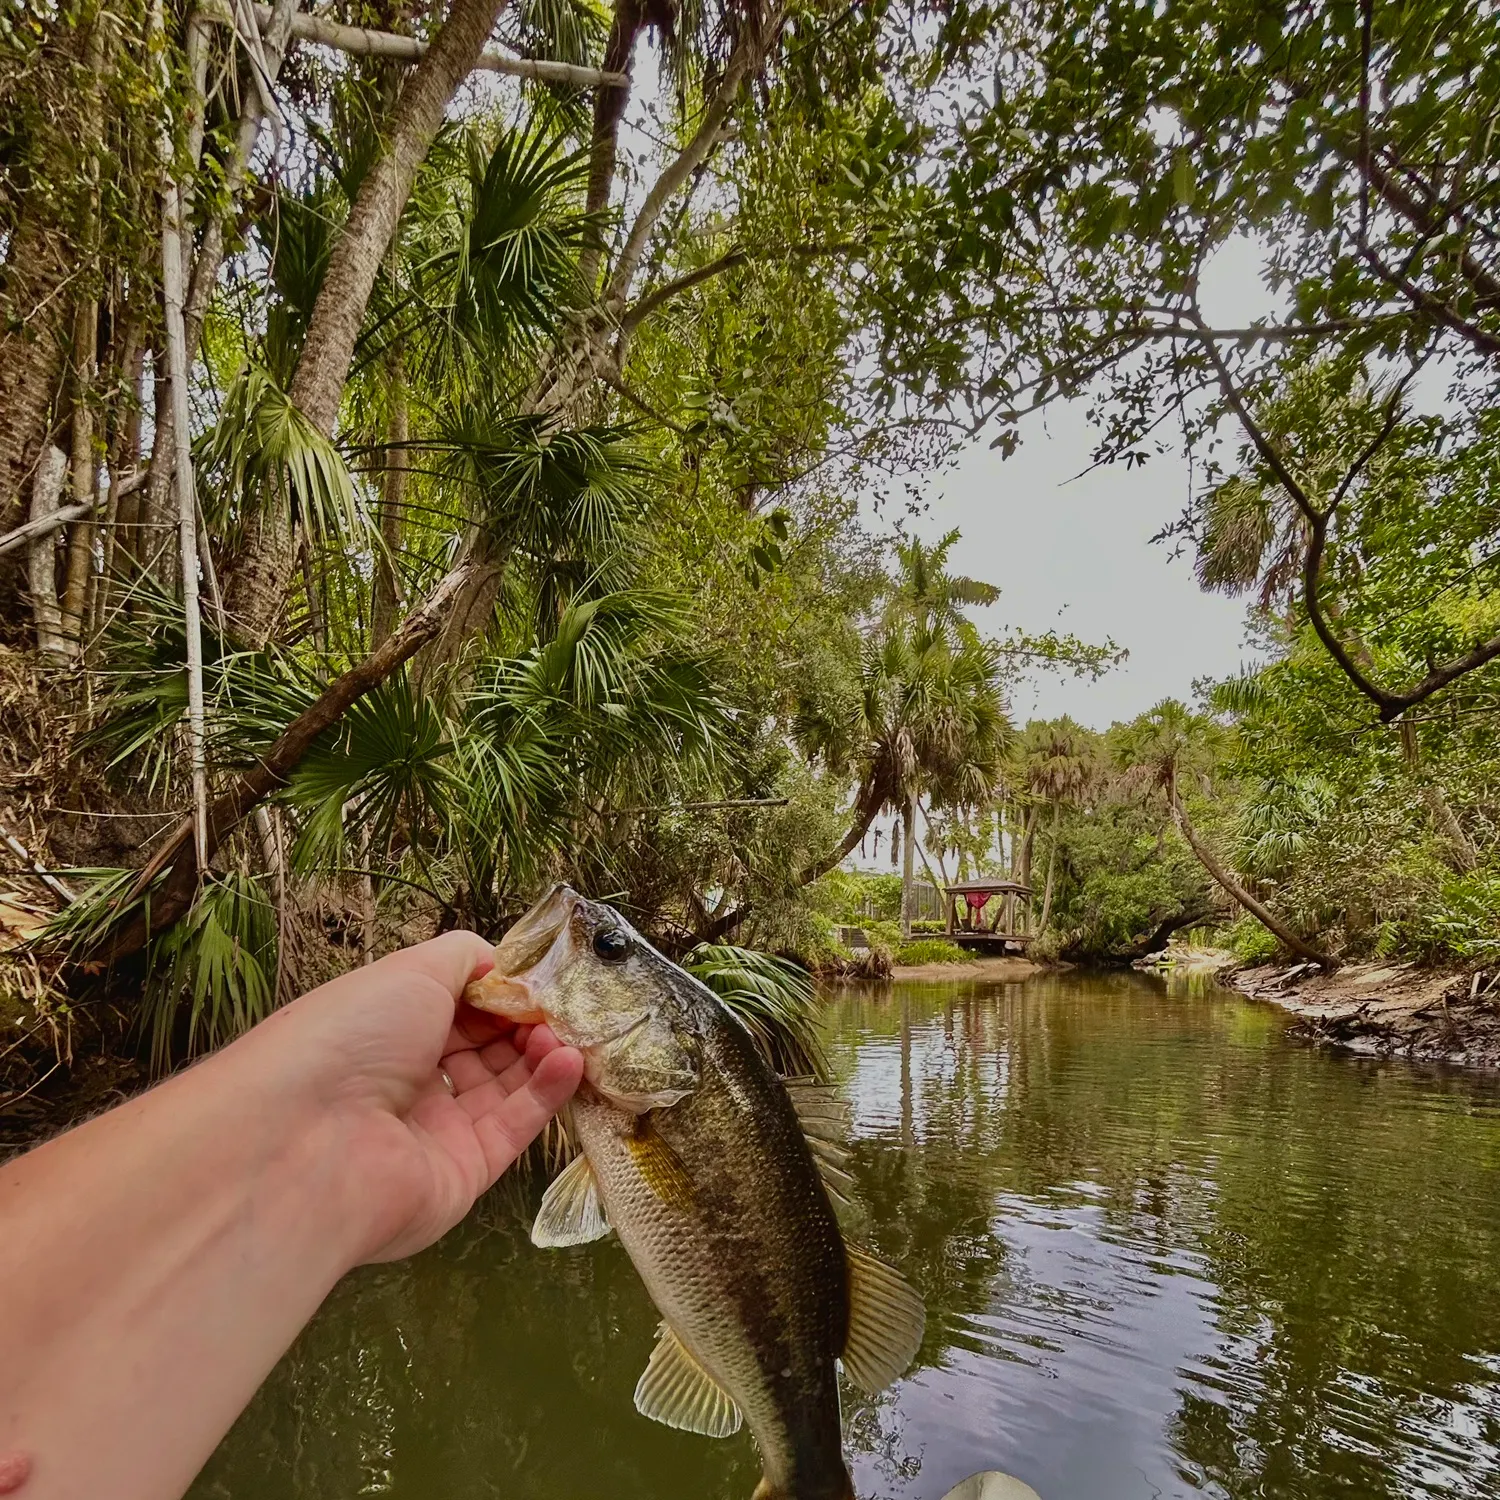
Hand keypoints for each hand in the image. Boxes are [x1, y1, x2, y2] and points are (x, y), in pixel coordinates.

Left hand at [239, 930, 583, 1264]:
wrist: (310, 1144)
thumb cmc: (352, 1038)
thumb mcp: (410, 970)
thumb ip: (464, 957)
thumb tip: (500, 961)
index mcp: (385, 1031)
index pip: (455, 1007)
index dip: (497, 990)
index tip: (536, 978)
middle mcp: (407, 1081)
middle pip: (483, 1047)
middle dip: (526, 1023)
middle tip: (562, 1007)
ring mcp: (436, 1130)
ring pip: (505, 1086)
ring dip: (541, 1054)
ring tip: (566, 1033)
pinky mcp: (465, 1173)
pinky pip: (514, 1127)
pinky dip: (546, 1092)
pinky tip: (568, 1061)